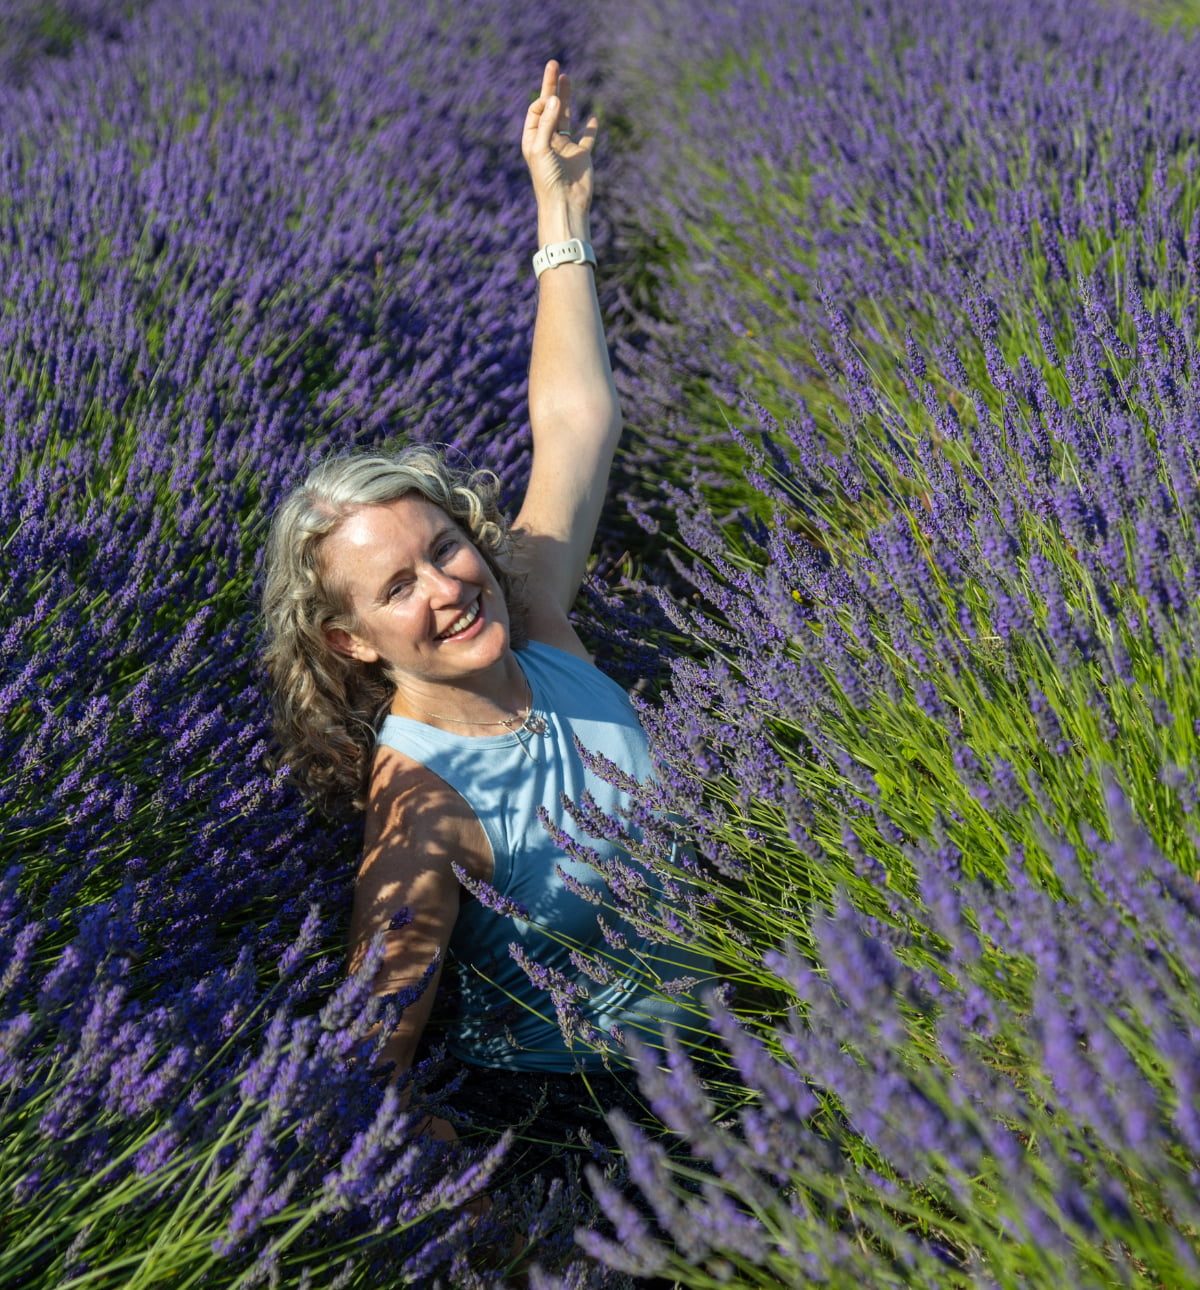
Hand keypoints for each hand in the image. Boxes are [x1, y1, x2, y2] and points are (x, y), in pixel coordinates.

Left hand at [522, 60, 597, 234]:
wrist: (565, 204)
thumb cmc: (548, 179)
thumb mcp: (542, 148)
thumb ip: (548, 122)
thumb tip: (555, 98)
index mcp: (534, 139)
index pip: (537, 110)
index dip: (544, 101)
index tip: (550, 104)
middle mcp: (549, 141)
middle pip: (550, 107)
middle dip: (551, 86)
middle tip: (553, 63)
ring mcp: (566, 147)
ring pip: (567, 116)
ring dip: (566, 98)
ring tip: (566, 78)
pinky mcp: (582, 155)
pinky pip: (588, 138)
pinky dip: (592, 128)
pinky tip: (594, 118)